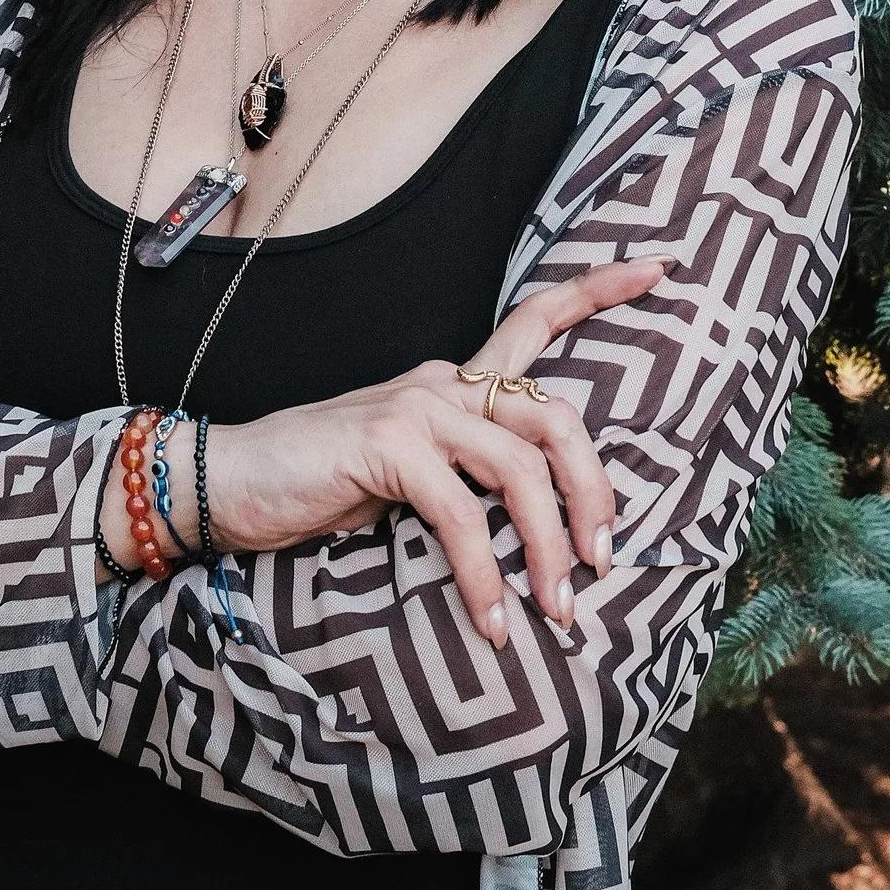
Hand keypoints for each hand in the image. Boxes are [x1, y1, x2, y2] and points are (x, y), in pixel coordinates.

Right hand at [159, 255, 665, 648]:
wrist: (226, 484)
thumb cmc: (315, 488)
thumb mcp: (405, 479)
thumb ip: (464, 482)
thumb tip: (534, 537)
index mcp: (452, 383)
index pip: (536, 319)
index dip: (601, 291)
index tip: (663, 269)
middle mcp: (442, 382)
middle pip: (557, 417)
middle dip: (596, 491)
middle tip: (604, 561)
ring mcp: (416, 408)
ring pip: (521, 469)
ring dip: (548, 550)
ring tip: (557, 611)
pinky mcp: (386, 446)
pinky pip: (463, 517)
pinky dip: (485, 577)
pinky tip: (492, 621)